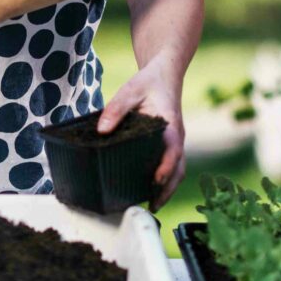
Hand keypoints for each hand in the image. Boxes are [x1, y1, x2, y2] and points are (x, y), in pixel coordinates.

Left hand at [97, 66, 187, 209]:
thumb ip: (116, 109)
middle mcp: (177, 137)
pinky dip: (167, 180)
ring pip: (178, 170)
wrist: (165, 74)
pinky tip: (152, 188)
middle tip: (153, 206)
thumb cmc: (149, 82)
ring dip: (168, 188)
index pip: (172, 151)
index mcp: (170, 125)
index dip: (166, 168)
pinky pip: (173, 165)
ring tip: (153, 204)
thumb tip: (102, 130)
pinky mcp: (170, 144)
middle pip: (178, 169)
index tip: (156, 182)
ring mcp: (176, 142)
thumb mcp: (130, 90)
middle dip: (168, 189)